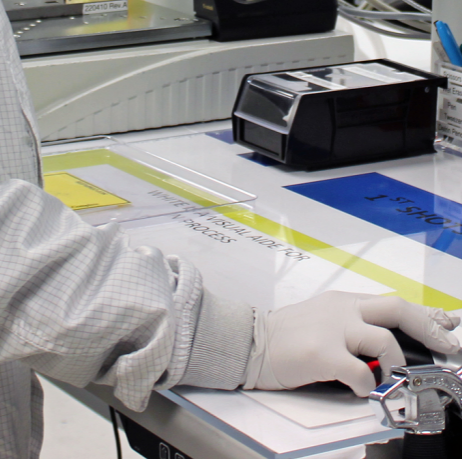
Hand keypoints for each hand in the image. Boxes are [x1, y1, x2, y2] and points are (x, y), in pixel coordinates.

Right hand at [243, 292, 460, 396]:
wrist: (249, 342)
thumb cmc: (286, 337)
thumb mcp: (322, 319)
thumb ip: (352, 325)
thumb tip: (386, 342)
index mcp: (344, 302)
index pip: (393, 302)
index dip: (425, 314)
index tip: (448, 323)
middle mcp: (342, 310)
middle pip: (397, 309)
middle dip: (429, 328)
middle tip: (446, 345)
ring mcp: (332, 329)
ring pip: (384, 340)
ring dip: (395, 363)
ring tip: (389, 376)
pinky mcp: (321, 352)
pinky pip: (358, 371)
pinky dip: (366, 385)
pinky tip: (360, 390)